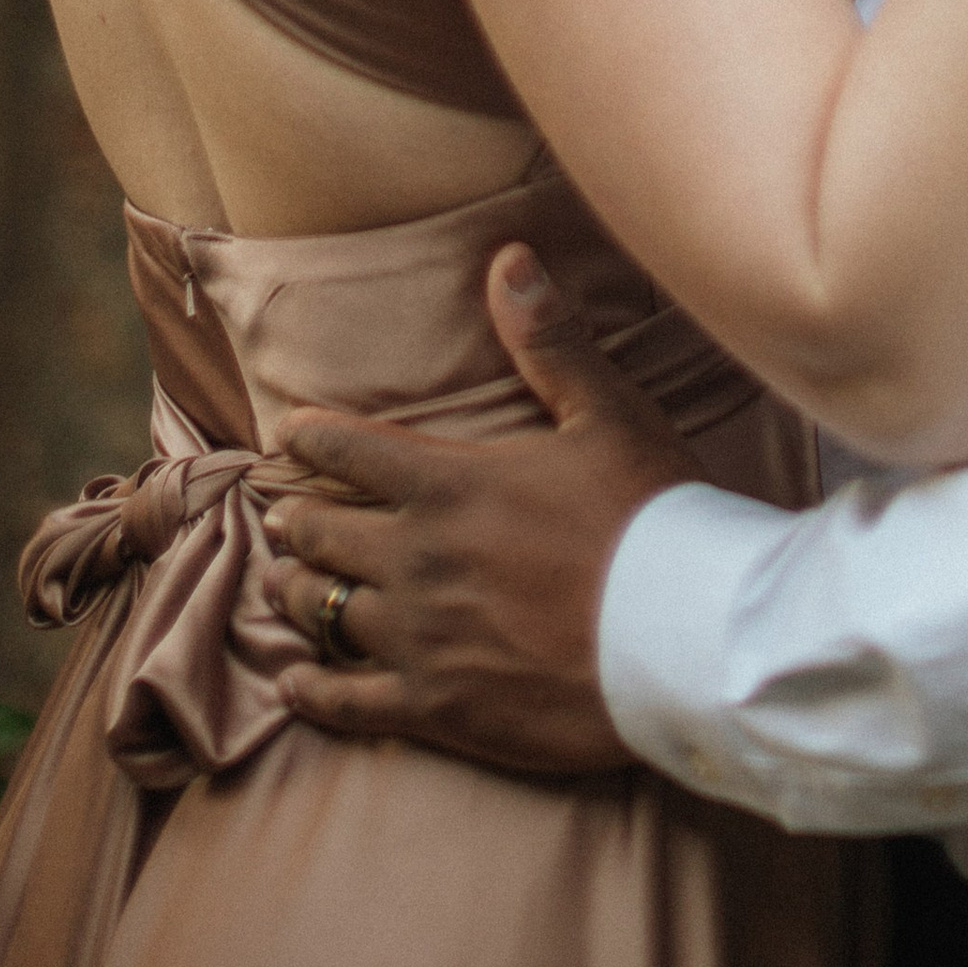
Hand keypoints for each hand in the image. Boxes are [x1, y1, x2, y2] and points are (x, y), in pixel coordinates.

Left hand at [269, 244, 695, 775]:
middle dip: (297, 519)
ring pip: (319, 612)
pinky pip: (345, 702)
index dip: (312, 439)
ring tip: (284, 584)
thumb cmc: (651, 517)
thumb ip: (548, 340)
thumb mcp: (607, 413)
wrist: (684, 640)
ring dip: (295, 593)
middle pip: (319, 534)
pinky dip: (310, 689)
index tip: (288, 434)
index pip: (351, 451)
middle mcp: (417, 558)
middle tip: (286, 515)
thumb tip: (509, 258)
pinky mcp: (436, 708)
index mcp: (451, 483)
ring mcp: (420, 637)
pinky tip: (295, 683)